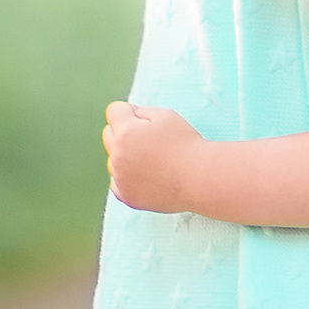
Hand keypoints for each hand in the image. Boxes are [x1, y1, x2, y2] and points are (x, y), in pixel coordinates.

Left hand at [104, 99, 202, 214]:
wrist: (199, 178)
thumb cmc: (186, 143)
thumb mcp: (166, 115)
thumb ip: (140, 111)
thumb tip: (129, 117)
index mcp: (125, 133)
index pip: (114, 111)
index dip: (131, 111)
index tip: (147, 121)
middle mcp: (117, 156)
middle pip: (109, 134)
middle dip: (124, 131)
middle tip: (151, 139)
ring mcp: (120, 179)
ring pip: (113, 160)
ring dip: (125, 156)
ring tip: (153, 161)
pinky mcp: (127, 197)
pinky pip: (117, 183)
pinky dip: (128, 178)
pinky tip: (148, 176)